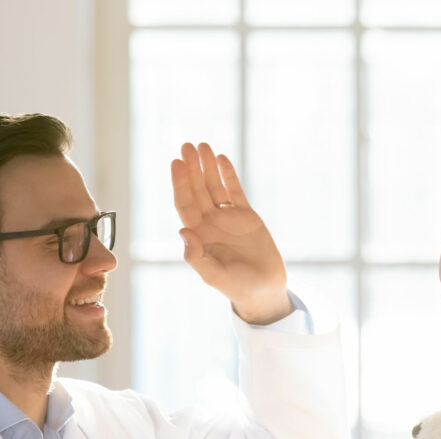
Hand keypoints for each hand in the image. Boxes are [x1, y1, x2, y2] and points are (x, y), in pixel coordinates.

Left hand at [171, 142, 291, 324]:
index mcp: (198, 236)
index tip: (176, 163)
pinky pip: (234, 191)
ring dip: (207, 167)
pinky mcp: (247, 216)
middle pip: (197, 190)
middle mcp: (210, 224)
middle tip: (187, 146)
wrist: (265, 290)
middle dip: (192, 168)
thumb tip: (183, 231)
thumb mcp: (215, 276)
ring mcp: (228, 218)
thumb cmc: (237, 288)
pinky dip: (228, 175)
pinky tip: (221, 159)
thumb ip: (197, 257)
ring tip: (203, 145)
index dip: (180, 183)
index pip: (185, 204)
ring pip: (214, 187)